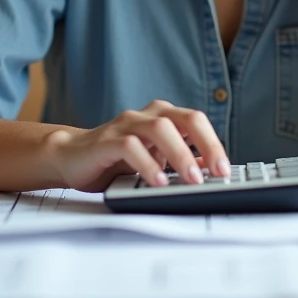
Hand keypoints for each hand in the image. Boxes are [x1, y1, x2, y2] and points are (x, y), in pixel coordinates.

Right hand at [44, 100, 230, 192]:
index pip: (196, 121)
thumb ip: (181, 159)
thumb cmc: (116, 159)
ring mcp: (126, 125)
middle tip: (218, 173)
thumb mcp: (155, 159)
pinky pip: (130, 146)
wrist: (71, 157)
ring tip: (191, 180)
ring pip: (160, 128)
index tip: (225, 170)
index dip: (214, 144)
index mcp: (163, 116)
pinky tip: (157, 181)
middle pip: (185, 118)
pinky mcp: (107, 140)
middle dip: (206, 145)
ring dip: (180, 155)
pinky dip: (148, 164)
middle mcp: (147, 115)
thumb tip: (211, 168)